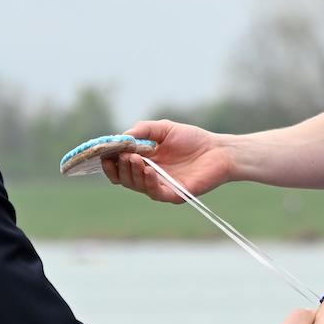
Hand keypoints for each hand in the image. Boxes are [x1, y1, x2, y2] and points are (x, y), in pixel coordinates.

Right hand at [100, 120, 231, 202]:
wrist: (218, 150)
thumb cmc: (193, 139)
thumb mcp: (164, 129)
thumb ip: (143, 130)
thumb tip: (122, 138)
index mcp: (144, 162)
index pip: (120, 167)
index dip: (110, 162)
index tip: (104, 154)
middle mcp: (149, 177)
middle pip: (124, 178)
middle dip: (120, 167)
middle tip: (124, 155)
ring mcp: (161, 187)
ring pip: (137, 186)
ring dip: (132, 173)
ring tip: (135, 159)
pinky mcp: (174, 194)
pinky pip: (155, 193)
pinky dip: (148, 182)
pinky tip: (148, 170)